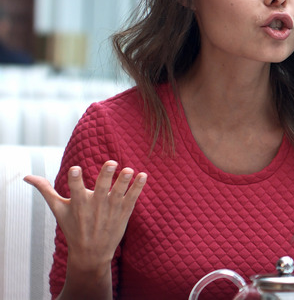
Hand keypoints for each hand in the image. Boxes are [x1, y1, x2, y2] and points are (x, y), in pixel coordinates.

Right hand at [24, 160, 146, 272]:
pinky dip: (138, 188)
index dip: (75, 179)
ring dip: (125, 181)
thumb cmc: (73, 228)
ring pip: (119, 193)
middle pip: (102, 189)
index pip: (75, 189)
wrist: (91, 253)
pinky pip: (132, 198)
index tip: (75, 168)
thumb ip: (46, 190)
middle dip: (106, 176)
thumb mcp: (58, 210)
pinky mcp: (124, 213)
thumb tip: (27, 176)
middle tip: (112, 162)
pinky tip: (144, 175)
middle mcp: (95, 206)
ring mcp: (111, 209)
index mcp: (78, 204)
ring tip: (130, 169)